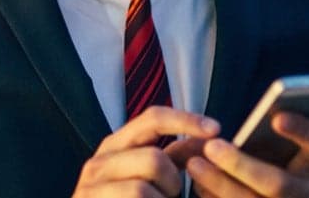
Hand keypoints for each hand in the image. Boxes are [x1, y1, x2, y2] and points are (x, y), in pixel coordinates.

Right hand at [73, 106, 220, 197]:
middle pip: (154, 159)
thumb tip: (207, 136)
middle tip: (169, 195)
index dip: (186, 120)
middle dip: (173, 183)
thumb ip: (175, 157)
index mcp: (116, 145)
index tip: (217, 129)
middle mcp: (100, 161)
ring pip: (144, 189)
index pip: (153, 118)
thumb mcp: (153, 177)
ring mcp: (91, 187)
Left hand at [186, 112, 308, 196]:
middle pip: (277, 185)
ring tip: (195, 164)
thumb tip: (270, 114)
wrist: (295, 197)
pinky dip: (214, 197)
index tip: (276, 118)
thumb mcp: (295, 144)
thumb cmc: (289, 161)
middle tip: (212, 146)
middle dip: (242, 166)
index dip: (300, 130)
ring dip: (220, 184)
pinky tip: (198, 183)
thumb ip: (284, 126)